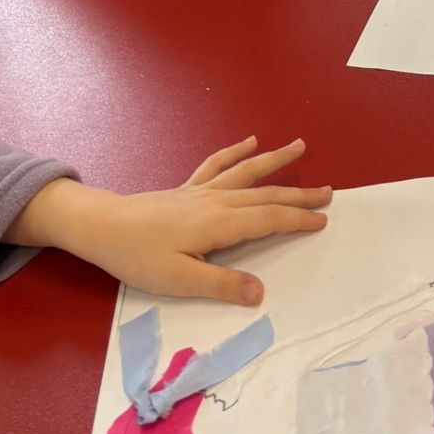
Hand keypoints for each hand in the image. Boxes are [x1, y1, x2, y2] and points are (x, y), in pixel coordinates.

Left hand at [6, 135, 330, 305]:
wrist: (104, 226)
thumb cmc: (140, 257)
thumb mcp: (181, 281)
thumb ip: (223, 285)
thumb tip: (261, 292)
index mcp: (220, 224)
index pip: (269, 220)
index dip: (297, 220)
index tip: (324, 219)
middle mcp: (217, 201)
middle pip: (266, 195)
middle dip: (298, 193)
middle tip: (329, 191)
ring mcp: (202, 191)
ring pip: (247, 172)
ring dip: (275, 161)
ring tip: (299, 146)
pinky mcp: (187, 188)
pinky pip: (217, 164)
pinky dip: (235, 152)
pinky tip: (249, 142)